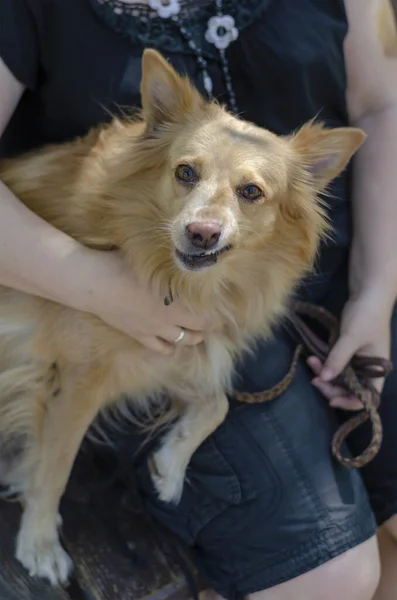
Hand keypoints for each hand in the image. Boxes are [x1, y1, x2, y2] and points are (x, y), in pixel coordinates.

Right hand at [79, 250, 212, 354]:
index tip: (223, 310)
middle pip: (199, 330)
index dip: (217, 315)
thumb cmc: (123, 265)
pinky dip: (169, 347)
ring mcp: (154, 329)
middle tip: (213, 322)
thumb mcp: (153, 261)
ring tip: (197, 333)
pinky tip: (172, 343)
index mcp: (177, 299)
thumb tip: (190, 259)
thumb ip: (173, 266)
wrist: (96, 283)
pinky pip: (161, 348)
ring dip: (193, 338)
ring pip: (183, 341)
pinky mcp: (139, 335)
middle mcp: (170, 318)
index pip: (207, 314)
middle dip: (208, 328)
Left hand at [307, 289, 392, 409]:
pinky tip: (313, 359)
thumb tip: (324, 378)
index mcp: (377, 370)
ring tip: (310, 362)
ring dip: (324, 374)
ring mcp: (357, 361)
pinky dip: (324, 364)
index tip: (332, 400)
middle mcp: (368, 369)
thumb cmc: (366, 316)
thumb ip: (338, 358)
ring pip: (339, 377)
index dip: (350, 402)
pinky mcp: (346, 352)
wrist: (366, 294)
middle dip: (331, 387)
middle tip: (314, 379)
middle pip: (349, 389)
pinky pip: (334, 365)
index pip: (367, 397)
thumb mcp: (351, 337)